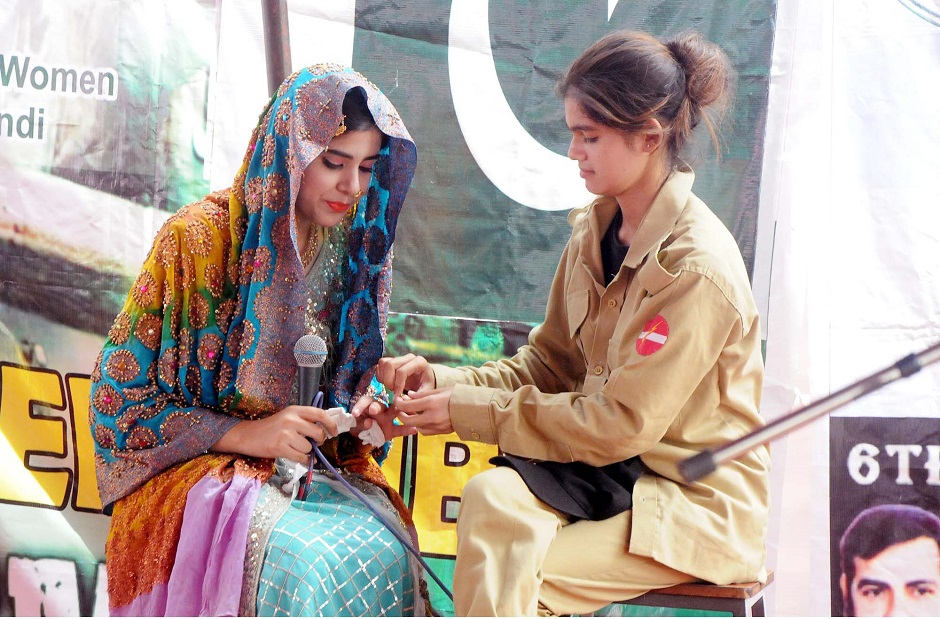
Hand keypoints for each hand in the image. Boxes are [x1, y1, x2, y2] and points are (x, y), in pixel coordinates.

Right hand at [212, 405, 338, 464]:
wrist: (248, 435)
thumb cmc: (270, 427)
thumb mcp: (288, 417)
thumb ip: (304, 421)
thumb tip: (325, 431)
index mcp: (295, 410)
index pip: (320, 413)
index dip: (330, 423)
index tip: (333, 432)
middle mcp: (291, 420)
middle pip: (318, 432)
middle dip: (319, 440)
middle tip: (314, 443)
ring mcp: (285, 434)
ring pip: (309, 447)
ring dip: (307, 451)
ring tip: (296, 448)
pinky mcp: (280, 447)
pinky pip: (301, 457)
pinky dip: (303, 459)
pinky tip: (297, 456)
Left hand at [350, 393, 417, 440]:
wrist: (364, 437)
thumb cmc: (359, 426)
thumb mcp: (356, 425)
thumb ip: (360, 423)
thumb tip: (368, 422)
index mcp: (368, 405)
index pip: (365, 402)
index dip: (360, 406)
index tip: (355, 413)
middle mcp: (379, 409)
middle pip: (380, 405)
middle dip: (376, 407)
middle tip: (373, 410)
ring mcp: (387, 419)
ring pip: (393, 413)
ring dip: (397, 411)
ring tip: (401, 412)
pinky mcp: (392, 430)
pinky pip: (400, 429)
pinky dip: (407, 429)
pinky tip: (414, 429)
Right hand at [377, 354, 435, 398]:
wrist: (424, 380)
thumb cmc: (425, 386)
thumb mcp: (425, 393)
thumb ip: (416, 397)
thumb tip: (403, 400)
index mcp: (419, 362)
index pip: (402, 371)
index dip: (397, 385)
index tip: (398, 395)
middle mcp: (409, 357)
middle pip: (390, 364)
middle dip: (388, 380)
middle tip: (393, 391)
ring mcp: (400, 357)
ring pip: (384, 363)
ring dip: (384, 378)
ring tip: (391, 387)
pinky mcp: (392, 360)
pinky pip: (380, 364)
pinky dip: (381, 375)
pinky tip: (388, 383)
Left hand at [394, 388, 454, 435]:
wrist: (474, 408)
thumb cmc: (457, 395)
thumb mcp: (440, 390)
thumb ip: (423, 394)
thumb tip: (409, 396)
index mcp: (431, 403)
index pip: (407, 406)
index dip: (399, 404)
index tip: (397, 400)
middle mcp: (432, 416)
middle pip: (408, 420)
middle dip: (401, 415)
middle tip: (400, 410)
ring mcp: (437, 426)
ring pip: (416, 427)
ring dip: (411, 421)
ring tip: (411, 414)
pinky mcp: (441, 432)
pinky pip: (425, 431)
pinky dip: (420, 426)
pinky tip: (421, 420)